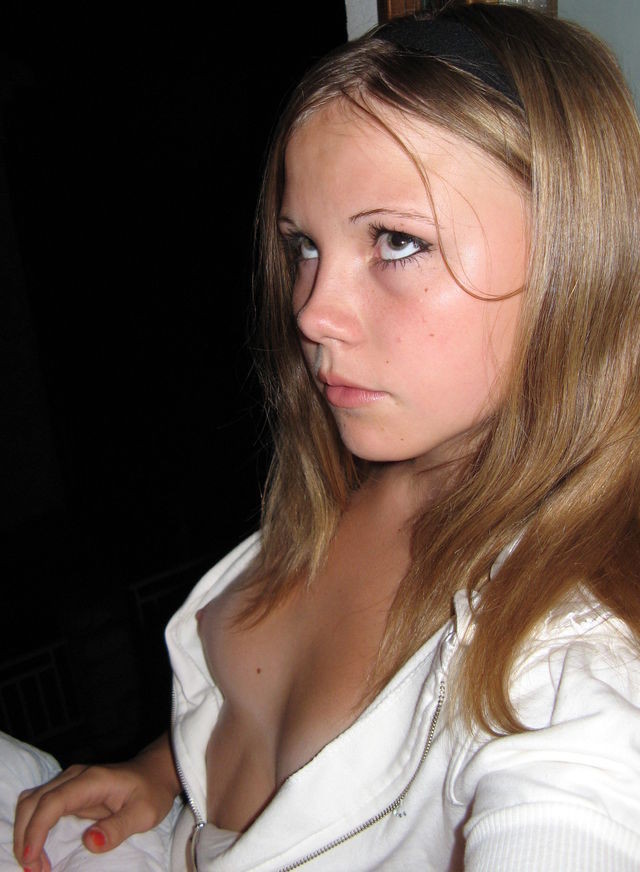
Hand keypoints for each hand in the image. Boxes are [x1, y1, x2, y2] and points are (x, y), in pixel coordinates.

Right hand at [13, 734, 180, 871]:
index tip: (32, 858)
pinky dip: (31, 828)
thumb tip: (90, 842)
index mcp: (91, 781)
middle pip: (33, 801)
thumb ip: (118, 828)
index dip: (36, 829)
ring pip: (31, 803)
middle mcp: (74, 778)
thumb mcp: (144, 813)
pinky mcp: (67, 793)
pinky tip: (38, 851)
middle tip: (33, 869)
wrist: (155, 773)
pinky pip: (39, 808)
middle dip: (25, 836)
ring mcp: (69, 783)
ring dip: (25, 833)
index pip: (52, 801)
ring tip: (35, 864)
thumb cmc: (151, 792)